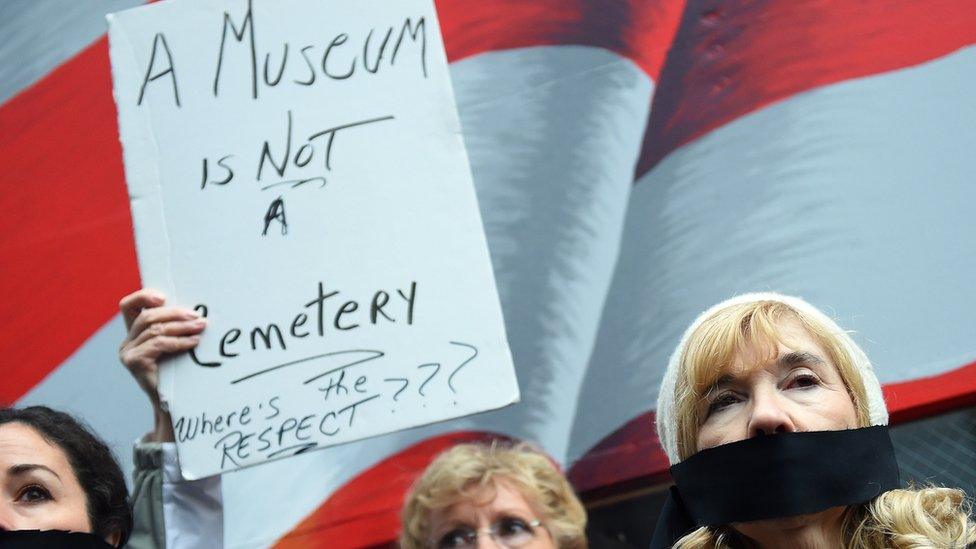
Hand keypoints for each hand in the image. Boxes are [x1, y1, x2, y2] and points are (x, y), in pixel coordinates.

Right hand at [119, 288, 205, 441]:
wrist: (173, 404)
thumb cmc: (178, 372)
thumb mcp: (174, 345)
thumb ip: (174, 328)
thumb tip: (195, 310)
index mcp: (134, 333)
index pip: (129, 305)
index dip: (143, 296)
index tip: (164, 297)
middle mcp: (127, 341)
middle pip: (147, 316)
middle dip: (174, 313)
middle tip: (197, 316)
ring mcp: (127, 352)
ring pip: (155, 329)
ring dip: (182, 327)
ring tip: (201, 327)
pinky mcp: (133, 362)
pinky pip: (158, 344)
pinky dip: (179, 341)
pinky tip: (193, 343)